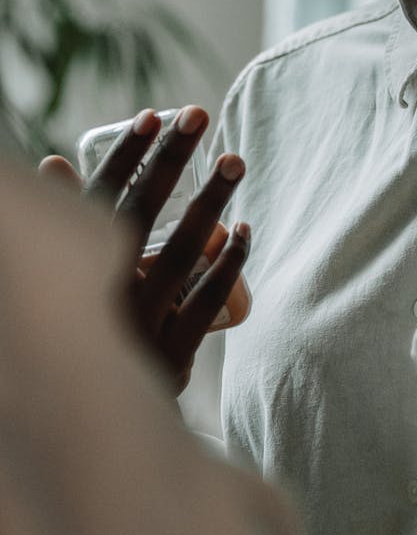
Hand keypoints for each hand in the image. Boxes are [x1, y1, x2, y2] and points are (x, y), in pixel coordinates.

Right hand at [39, 106, 249, 392]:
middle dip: (171, 160)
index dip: (126, 156)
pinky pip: (207, 300)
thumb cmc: (82, 329)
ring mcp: (140, 322)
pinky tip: (245, 230)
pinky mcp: (171, 353)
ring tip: (234, 160)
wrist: (89, 420)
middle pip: (142, 213)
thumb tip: (53, 163)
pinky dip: (230, 263)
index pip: (99, 198)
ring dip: (211, 201)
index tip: (151, 116)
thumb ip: (62, 223)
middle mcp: (102, 291)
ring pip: (182, 252)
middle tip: (199, 114)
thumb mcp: (61, 279)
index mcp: (71, 268)